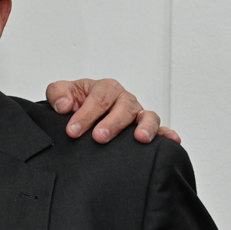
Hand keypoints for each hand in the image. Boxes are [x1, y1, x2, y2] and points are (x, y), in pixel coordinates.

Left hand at [46, 78, 181, 144]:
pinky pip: (161, 129)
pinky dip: (167, 134)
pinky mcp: (145, 128)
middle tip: (99, 137)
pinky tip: (172, 141)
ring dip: (145, 127)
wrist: (81, 113)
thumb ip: (58, 93)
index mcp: (105, 88)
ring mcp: (137, 114)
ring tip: (139, 138)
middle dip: (112, 123)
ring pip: (146, 116)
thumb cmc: (75, 101)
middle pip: (123, 107)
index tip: (73, 130)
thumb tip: (65, 105)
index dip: (85, 115)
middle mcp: (124, 99)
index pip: (98, 99)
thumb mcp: (61, 92)